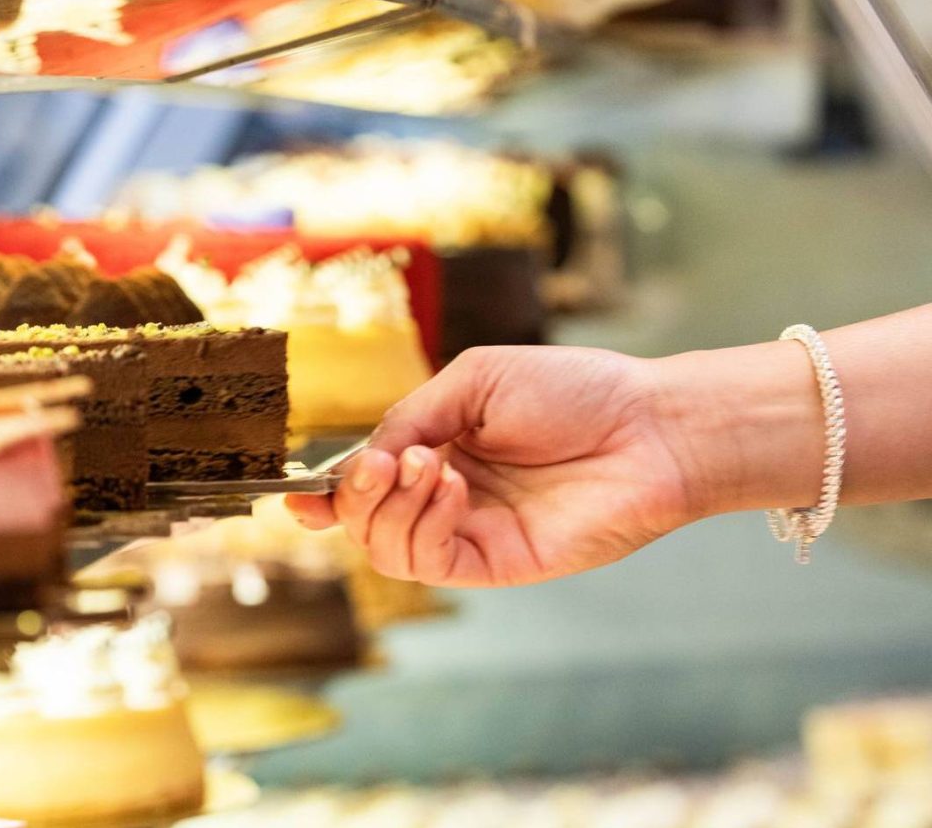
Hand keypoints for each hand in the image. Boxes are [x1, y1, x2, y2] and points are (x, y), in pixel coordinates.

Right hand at [288, 345, 693, 587]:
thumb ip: (411, 415)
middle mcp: (447, 494)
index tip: (298, 494)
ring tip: (430, 464)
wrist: (646, 425)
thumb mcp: (474, 381)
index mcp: (440, 446)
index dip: (330, 490)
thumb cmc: (572, 389)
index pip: (370, 479)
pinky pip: (429, 562)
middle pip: (366, 519)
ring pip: (387, 547)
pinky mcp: (496, 562)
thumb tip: (366, 456)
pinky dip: (422, 524)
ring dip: (389, 506)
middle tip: (382, 463)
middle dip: (354, 494)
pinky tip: (451, 486)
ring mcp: (470, 530)